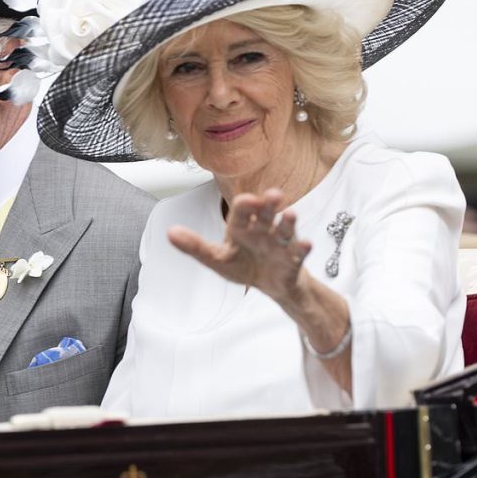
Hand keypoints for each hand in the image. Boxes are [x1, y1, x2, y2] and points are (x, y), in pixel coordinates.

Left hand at [167, 188, 311, 307]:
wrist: (271, 283)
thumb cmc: (243, 264)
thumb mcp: (217, 258)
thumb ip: (195, 246)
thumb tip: (169, 233)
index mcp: (242, 227)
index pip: (242, 214)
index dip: (245, 207)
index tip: (246, 199)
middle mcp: (263, 229)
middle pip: (266, 214)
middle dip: (269, 204)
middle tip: (273, 195)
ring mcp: (280, 243)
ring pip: (285, 229)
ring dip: (288, 222)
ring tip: (291, 214)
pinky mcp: (293, 259)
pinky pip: (299, 252)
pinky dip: (303, 248)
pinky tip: (307, 244)